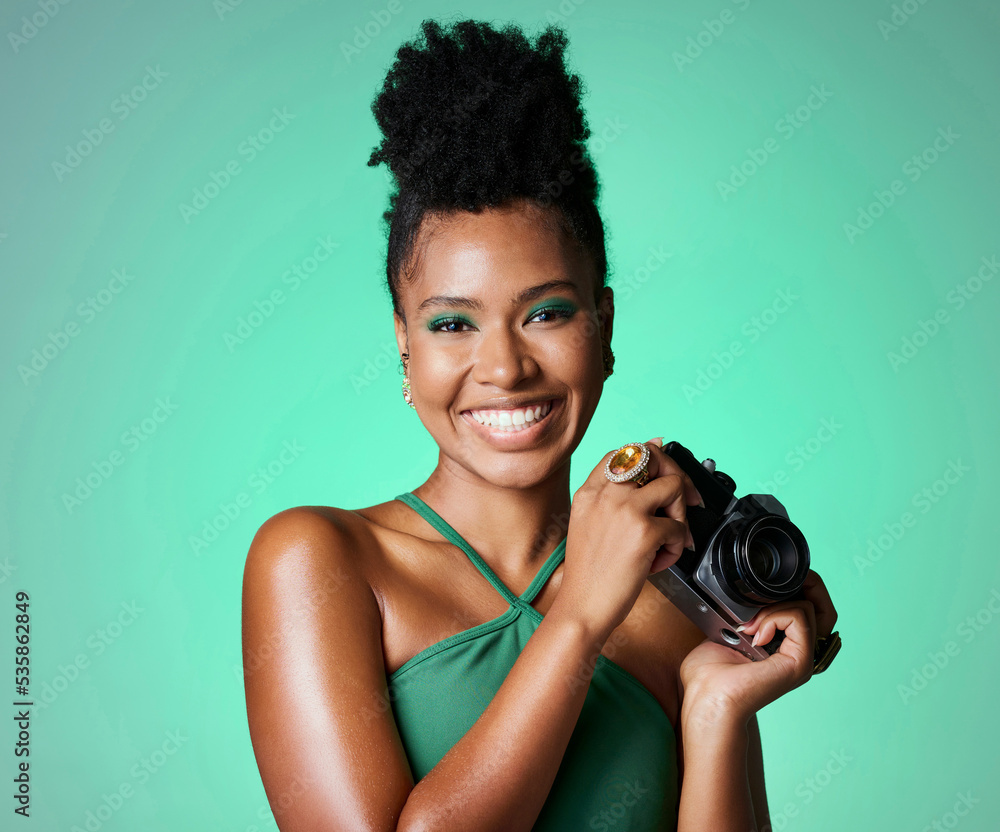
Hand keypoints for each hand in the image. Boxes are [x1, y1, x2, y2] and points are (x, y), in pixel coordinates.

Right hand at [551, 438, 702, 642]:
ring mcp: (625, 510)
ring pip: (674, 486)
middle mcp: (606, 494)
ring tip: (669, 538)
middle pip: (653, 457)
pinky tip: (661, 560)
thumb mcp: (588, 523)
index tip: (665, 471)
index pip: (624, 452)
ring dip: (681, 512)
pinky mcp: (643, 532)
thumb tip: (641, 471)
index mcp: (590, 491)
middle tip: (686, 500)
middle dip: (677, 476)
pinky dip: (678, 545)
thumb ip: (612, 498)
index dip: (651, 456)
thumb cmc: (589, 572)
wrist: (582, 606)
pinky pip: (679, 526)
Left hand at [679, 569, 837, 726]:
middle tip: (763, 598)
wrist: (706, 698)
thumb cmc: (708, 673)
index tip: (762, 590)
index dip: (794, 587)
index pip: (807, 605)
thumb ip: (741, 614)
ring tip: (751, 626)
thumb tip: (744, 595)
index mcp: (782, 645)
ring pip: (807, 607)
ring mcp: (801, 658)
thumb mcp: (724, 632)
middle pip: (818, 604)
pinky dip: (775, 616)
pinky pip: (800, 618)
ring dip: (774, 607)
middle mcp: (797, 652)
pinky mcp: (799, 662)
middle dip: (795, 587)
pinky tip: (755, 634)